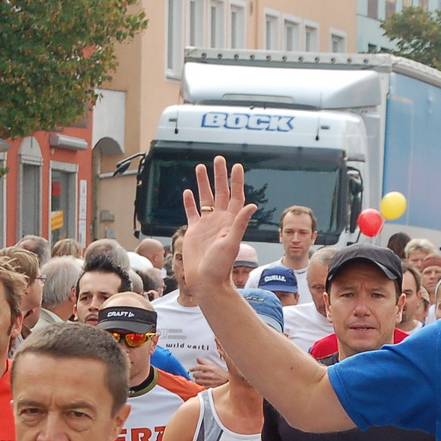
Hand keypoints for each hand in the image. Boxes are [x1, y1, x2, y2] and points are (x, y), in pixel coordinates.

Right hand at [182, 157, 258, 292]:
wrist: (206, 281)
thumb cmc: (220, 266)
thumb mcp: (232, 243)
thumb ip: (240, 223)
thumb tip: (251, 205)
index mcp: (230, 221)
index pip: (235, 196)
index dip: (236, 181)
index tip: (236, 166)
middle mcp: (219, 220)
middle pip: (220, 192)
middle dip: (219, 175)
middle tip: (219, 158)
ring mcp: (206, 225)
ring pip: (205, 198)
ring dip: (203, 183)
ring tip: (200, 167)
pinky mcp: (194, 231)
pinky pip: (192, 212)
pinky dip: (190, 202)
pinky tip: (188, 191)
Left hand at [192, 361, 228, 387]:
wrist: (227, 380)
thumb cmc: (220, 373)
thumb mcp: (213, 365)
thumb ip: (204, 363)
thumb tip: (198, 358)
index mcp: (211, 368)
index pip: (199, 367)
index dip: (193, 368)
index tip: (191, 369)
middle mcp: (210, 375)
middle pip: (197, 375)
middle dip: (195, 375)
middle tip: (195, 374)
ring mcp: (210, 381)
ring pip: (198, 381)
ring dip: (197, 380)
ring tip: (199, 379)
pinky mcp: (211, 387)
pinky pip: (202, 386)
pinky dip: (202, 384)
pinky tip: (204, 382)